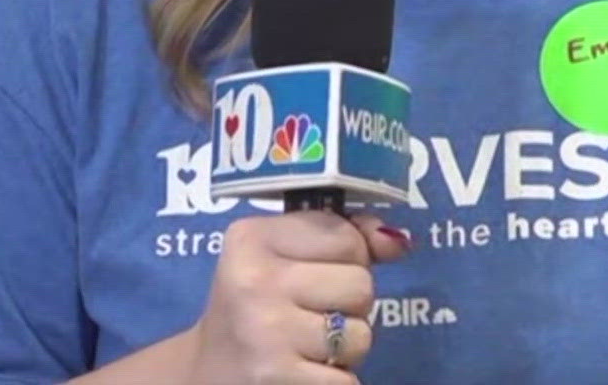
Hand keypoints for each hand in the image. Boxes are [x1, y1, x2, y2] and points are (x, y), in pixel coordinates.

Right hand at [185, 210, 411, 383]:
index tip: (316, 273)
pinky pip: (347, 381)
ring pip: (361, 336)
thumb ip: (345, 237)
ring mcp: (265, 332)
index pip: (347, 238)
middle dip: (349, 306)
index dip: (348, 259)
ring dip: (345, 348)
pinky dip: (334, 381)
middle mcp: (255, 280)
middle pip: (360, 286)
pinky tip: (303, 373)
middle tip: (310, 315)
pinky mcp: (276, 376)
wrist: (208, 372)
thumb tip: (399, 240)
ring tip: (307, 346)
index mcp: (254, 237)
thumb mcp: (285, 255)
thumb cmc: (258, 305)